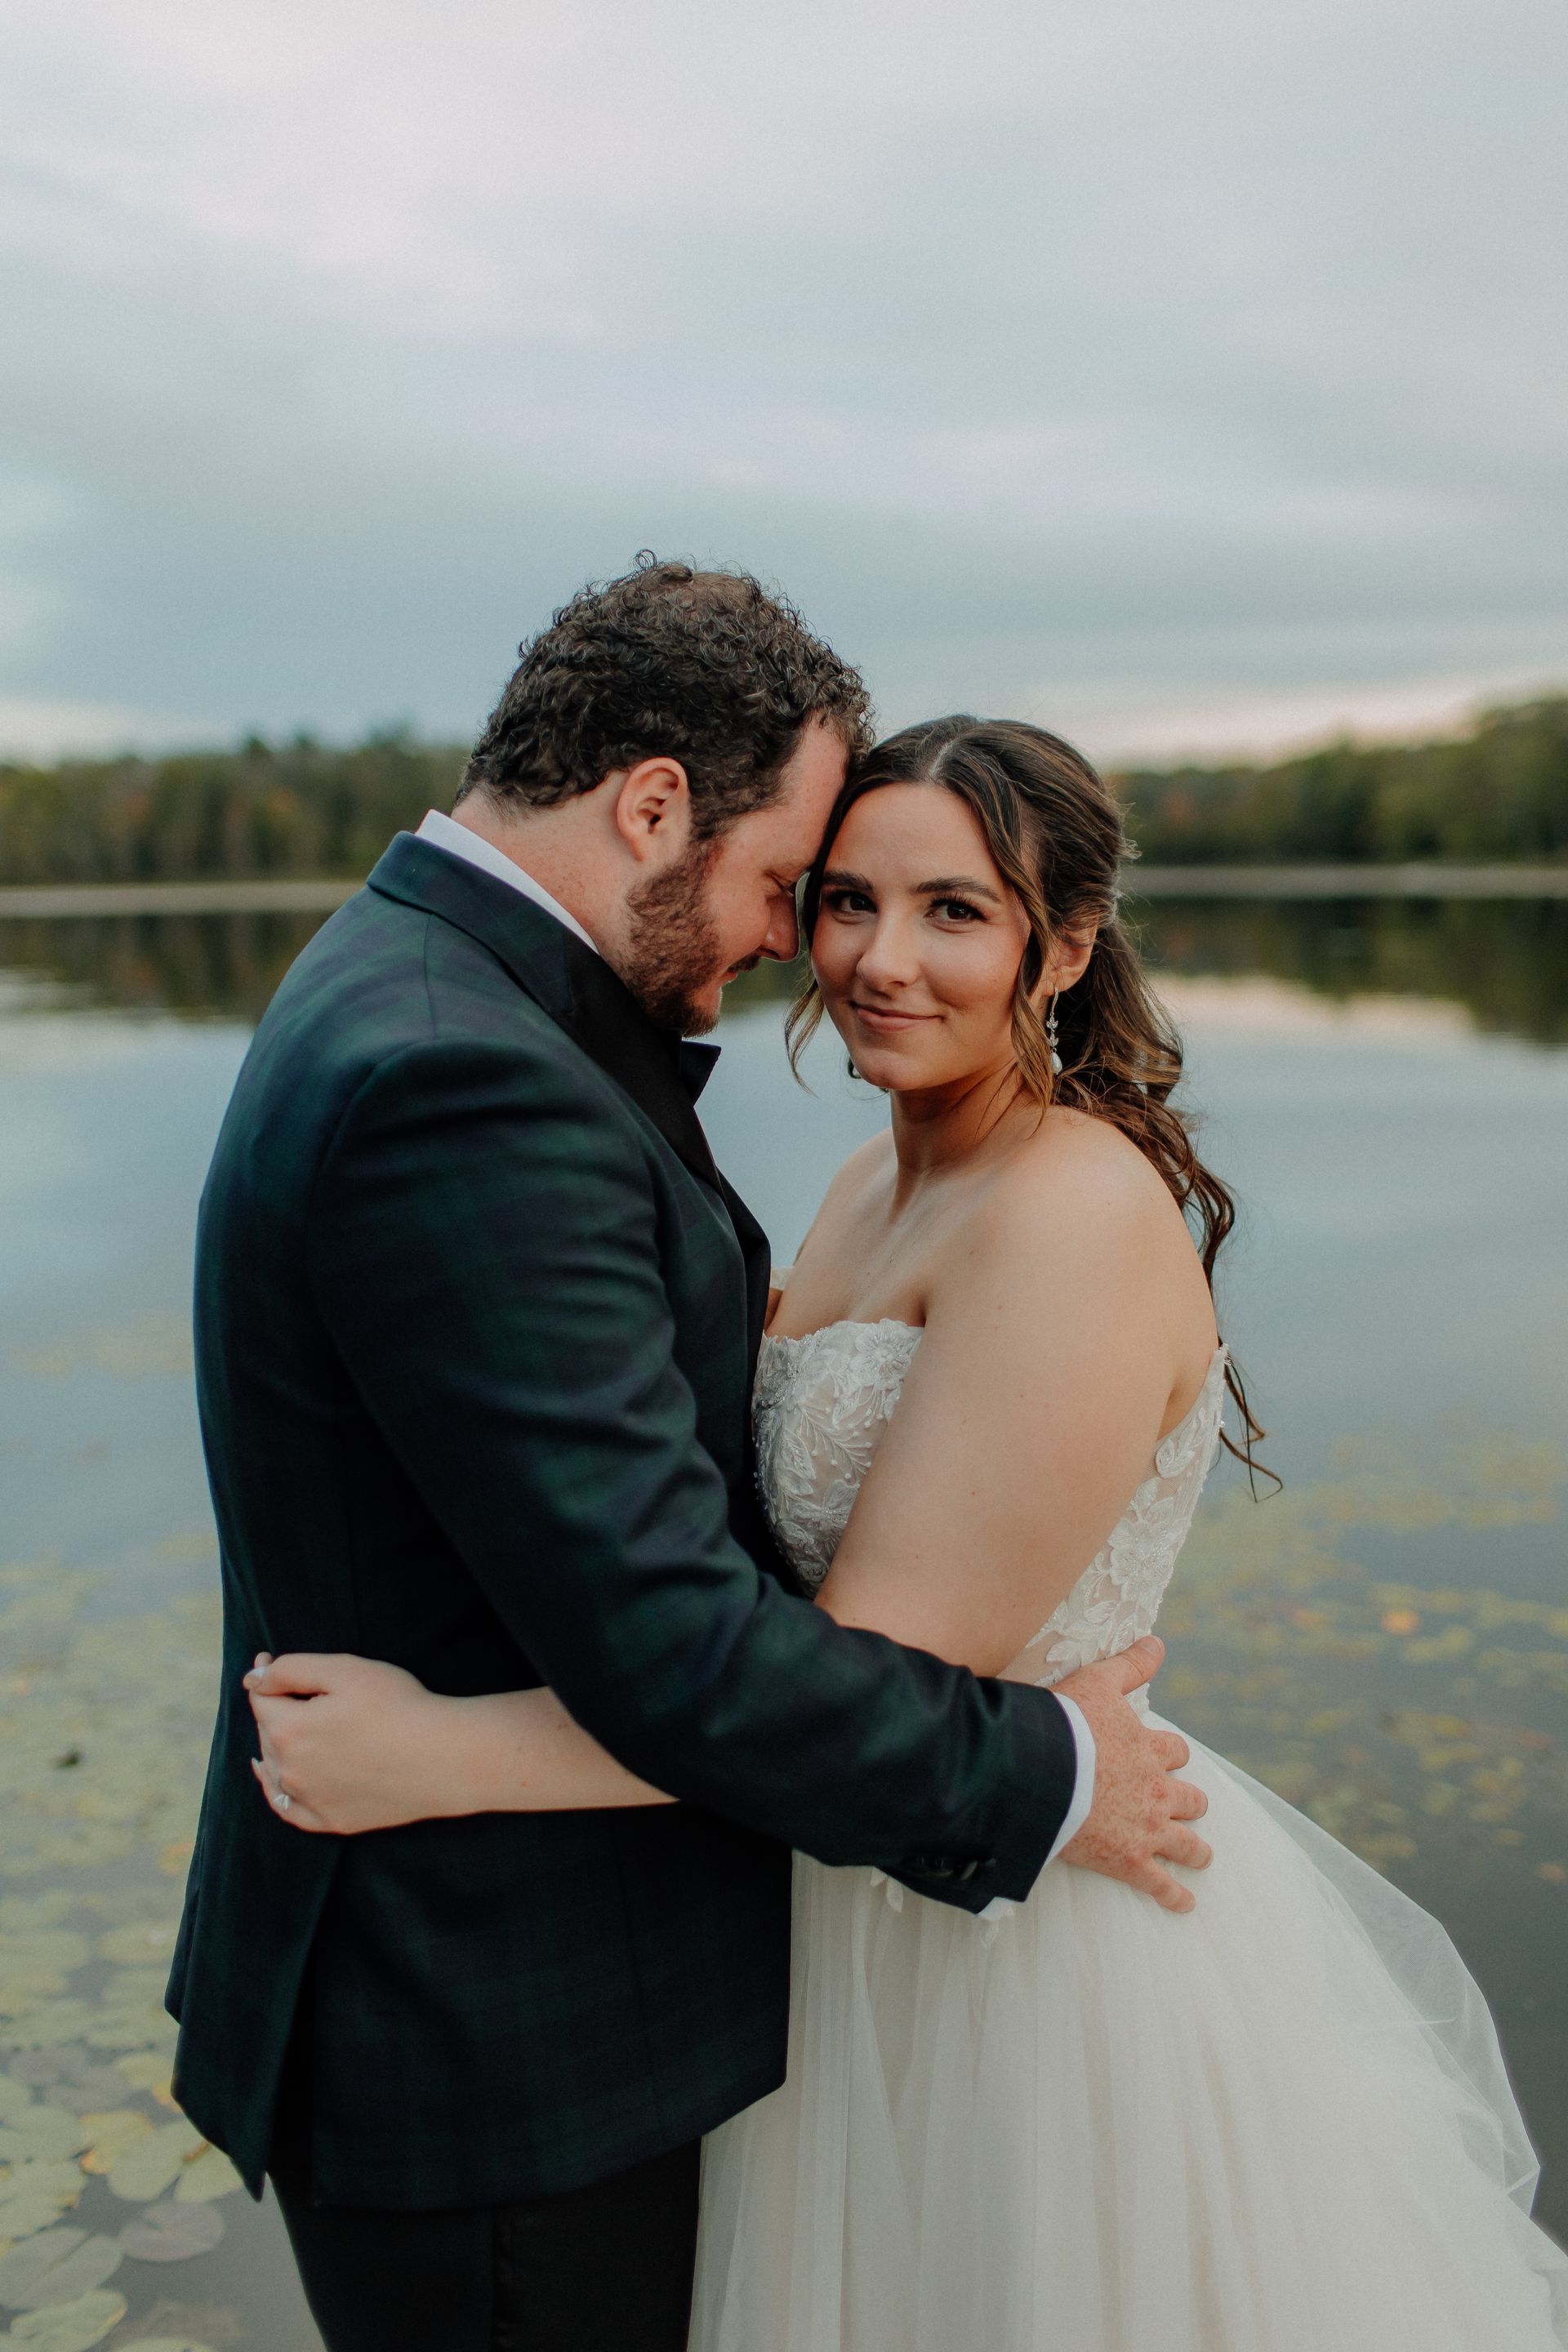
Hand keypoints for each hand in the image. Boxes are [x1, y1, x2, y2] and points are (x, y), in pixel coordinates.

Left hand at [245, 1651, 461, 1834]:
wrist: (444, 1757)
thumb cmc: (398, 1705)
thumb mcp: (344, 1669)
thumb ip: (290, 1669)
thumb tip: (252, 1679)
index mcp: (289, 1730)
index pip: (261, 1698)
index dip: (264, 1675)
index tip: (269, 1659)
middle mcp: (290, 1771)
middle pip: (267, 1732)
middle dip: (273, 1706)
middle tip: (292, 1685)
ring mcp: (311, 1801)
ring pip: (275, 1767)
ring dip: (272, 1742)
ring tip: (283, 1722)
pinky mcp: (333, 1820)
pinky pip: (288, 1808)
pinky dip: (275, 1790)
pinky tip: (270, 1776)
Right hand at [1052, 1637, 1211, 1913]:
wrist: (1042, 1770)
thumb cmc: (1064, 1724)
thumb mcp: (1096, 1681)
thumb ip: (1129, 1665)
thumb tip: (1158, 1641)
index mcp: (1147, 1749)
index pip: (1175, 1752)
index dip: (1172, 1756)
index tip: (1167, 1759)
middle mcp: (1156, 1789)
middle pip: (1189, 1798)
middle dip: (1190, 1802)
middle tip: (1189, 1806)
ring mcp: (1147, 1828)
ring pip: (1187, 1842)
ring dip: (1195, 1849)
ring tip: (1201, 1856)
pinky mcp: (1129, 1860)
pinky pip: (1162, 1884)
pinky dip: (1175, 1896)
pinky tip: (1184, 1904)